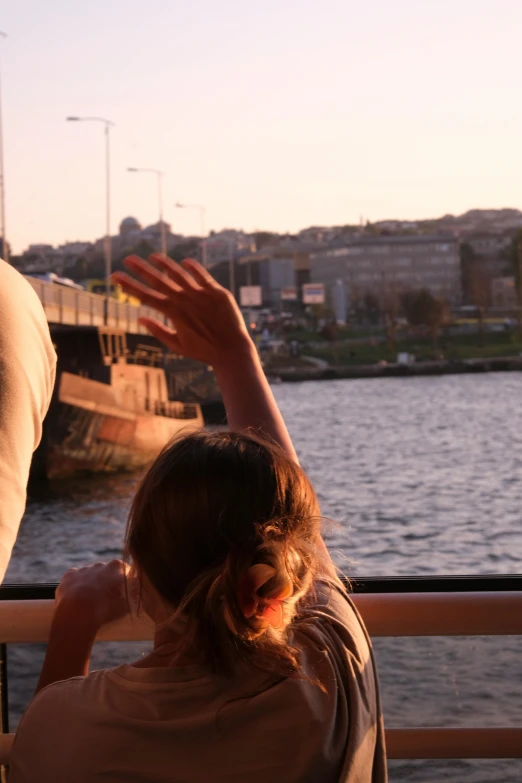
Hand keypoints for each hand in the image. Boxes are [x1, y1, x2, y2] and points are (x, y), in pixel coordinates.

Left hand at [55, 560, 132, 628]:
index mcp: (117, 567)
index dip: (125, 582)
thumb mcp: (130, 601)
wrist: (79, 612)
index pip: (125, 570)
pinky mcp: (69, 576)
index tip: (123, 593)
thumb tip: (138, 589)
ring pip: (90, 575)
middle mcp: (101, 564)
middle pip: (107, 572)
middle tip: (107, 599)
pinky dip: (76, 586)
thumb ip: (135, 591)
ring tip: (90, 602)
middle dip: (107, 582)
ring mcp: (84, 569)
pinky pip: (74, 578)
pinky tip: (77, 598)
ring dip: (91, 585)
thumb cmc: (108, 608)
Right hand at [112, 255, 253, 367]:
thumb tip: (139, 318)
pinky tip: (184, 261)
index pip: (145, 295)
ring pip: (180, 274)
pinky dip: (193, 268)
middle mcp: (185, 300)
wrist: (232, 350)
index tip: (115, 276)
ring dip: (165, 264)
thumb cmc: (203, 351)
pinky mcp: (217, 292)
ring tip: (152, 256)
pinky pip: (203, 276)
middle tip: (127, 259)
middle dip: (140, 269)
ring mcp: (202, 294)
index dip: (129, 285)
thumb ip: (158, 330)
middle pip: (159, 281)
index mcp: (173, 313)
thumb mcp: (177, 345)